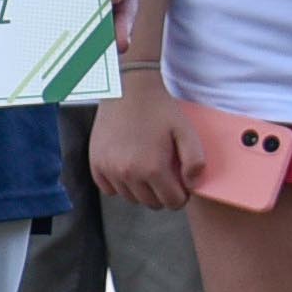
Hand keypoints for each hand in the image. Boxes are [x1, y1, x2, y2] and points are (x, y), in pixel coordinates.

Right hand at [87, 80, 194, 208]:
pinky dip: (119, 184)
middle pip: (151, 203)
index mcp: (153, 168)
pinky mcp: (96, 163)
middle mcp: (128, 174)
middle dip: (162, 193)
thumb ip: (195, 161)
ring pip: (130, 198)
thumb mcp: (186, 130)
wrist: (128, 87)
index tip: (180, 180)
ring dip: (141, 189)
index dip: (181, 194)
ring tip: (146, 167)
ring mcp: (109, 170)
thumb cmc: (159, 108)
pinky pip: (109, 190)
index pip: (172, 202)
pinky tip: (127, 167)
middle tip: (165, 173)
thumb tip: (191, 186)